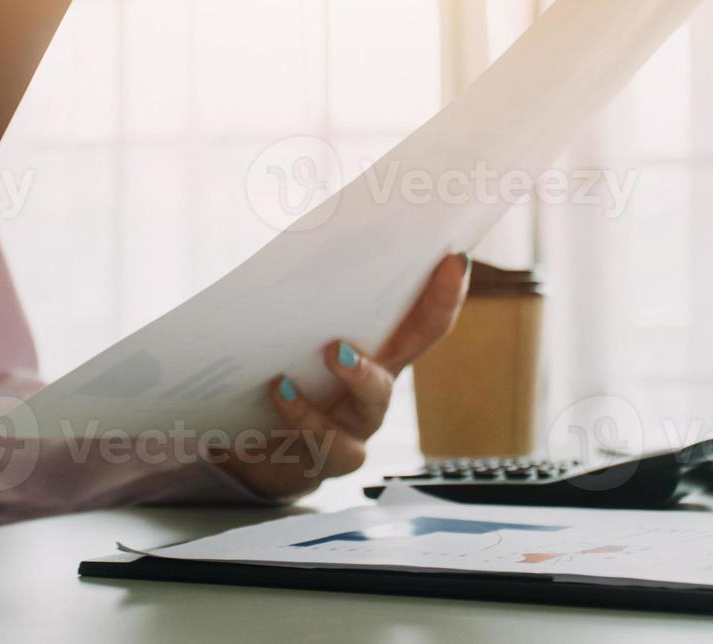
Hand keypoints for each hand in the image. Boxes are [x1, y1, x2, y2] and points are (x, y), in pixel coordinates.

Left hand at [218, 252, 471, 499]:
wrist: (256, 456)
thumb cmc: (282, 386)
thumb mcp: (290, 344)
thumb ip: (299, 308)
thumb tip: (292, 256)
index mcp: (374, 350)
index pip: (420, 314)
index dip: (445, 289)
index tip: (456, 256)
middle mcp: (378, 383)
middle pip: (421, 340)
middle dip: (439, 304)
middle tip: (446, 266)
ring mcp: (360, 422)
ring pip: (375, 397)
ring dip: (360, 372)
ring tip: (335, 351)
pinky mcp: (332, 455)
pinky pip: (326, 437)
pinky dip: (302, 411)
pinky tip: (280, 389)